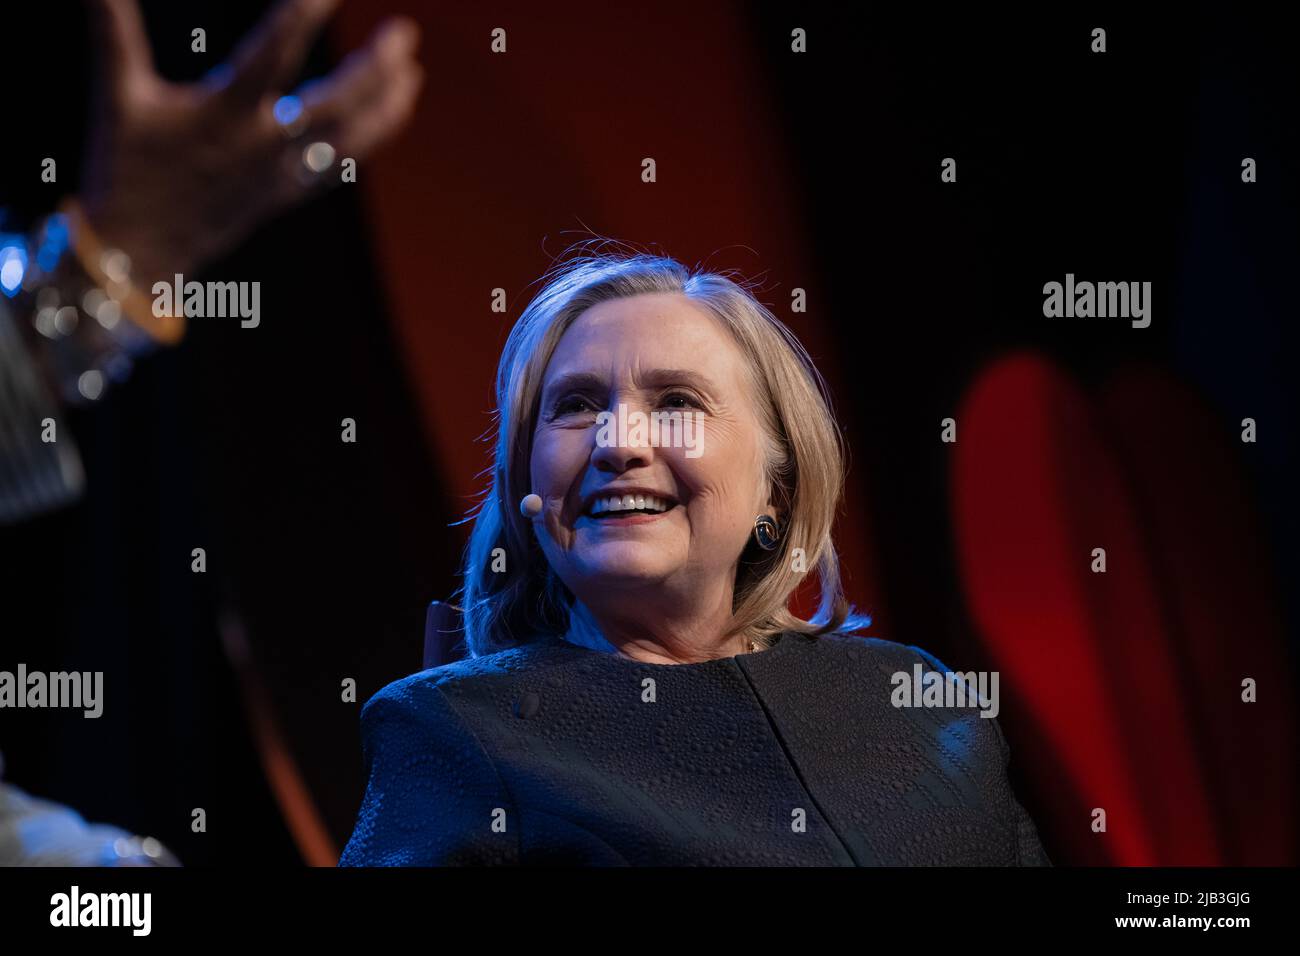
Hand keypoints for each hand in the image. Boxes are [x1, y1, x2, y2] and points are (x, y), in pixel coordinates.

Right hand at [78, 0, 422, 283]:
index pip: (270, 56)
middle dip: (372, 72)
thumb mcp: (118, 93)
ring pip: (348, 140)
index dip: (302, 17)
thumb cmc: (126, 164)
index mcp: (220, 117)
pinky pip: (342, 163)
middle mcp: (259, 147)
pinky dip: (374, 133)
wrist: (138, 251)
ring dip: (385, 104)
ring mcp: (280, 174)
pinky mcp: (287, 192)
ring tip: (412, 66)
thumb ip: (112, 29)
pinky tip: (398, 103)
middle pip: (332, 108)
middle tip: (405, 34)